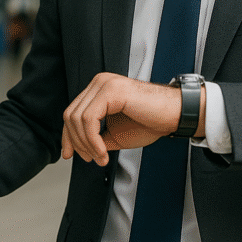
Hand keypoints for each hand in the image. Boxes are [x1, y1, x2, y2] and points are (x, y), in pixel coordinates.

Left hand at [61, 73, 182, 165]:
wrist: (173, 115)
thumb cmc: (150, 121)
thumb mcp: (115, 134)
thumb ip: (96, 137)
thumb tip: (79, 148)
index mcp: (99, 89)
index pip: (72, 112)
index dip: (68, 136)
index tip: (70, 154)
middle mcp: (99, 82)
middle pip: (70, 115)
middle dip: (76, 142)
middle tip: (90, 158)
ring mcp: (104, 84)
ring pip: (77, 118)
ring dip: (86, 144)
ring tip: (100, 157)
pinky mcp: (111, 91)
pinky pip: (89, 120)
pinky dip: (92, 140)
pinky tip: (103, 152)